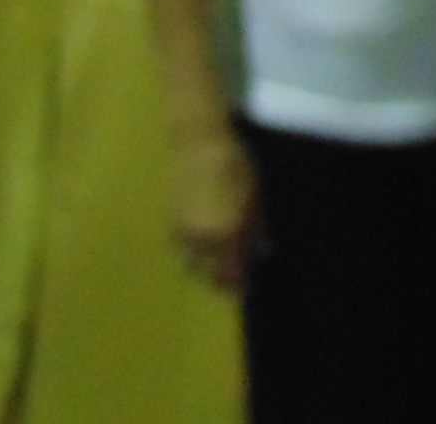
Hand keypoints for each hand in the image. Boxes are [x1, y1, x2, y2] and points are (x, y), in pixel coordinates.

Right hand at [167, 132, 259, 291]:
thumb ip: (258, 229)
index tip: (244, 288)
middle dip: (220, 279)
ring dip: (202, 267)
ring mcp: (185, 232)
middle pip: (209, 274)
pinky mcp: (172, 221)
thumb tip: (263, 251)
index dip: (238, 284)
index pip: (232, 274)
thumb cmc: (237, 168)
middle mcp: (205, 241)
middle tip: (230, 278)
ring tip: (214, 263)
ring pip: (191, 264)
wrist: (202, 146)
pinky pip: (180, 247)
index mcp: (229, 236)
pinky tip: (198, 244)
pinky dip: (189, 250)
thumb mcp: (255, 199)